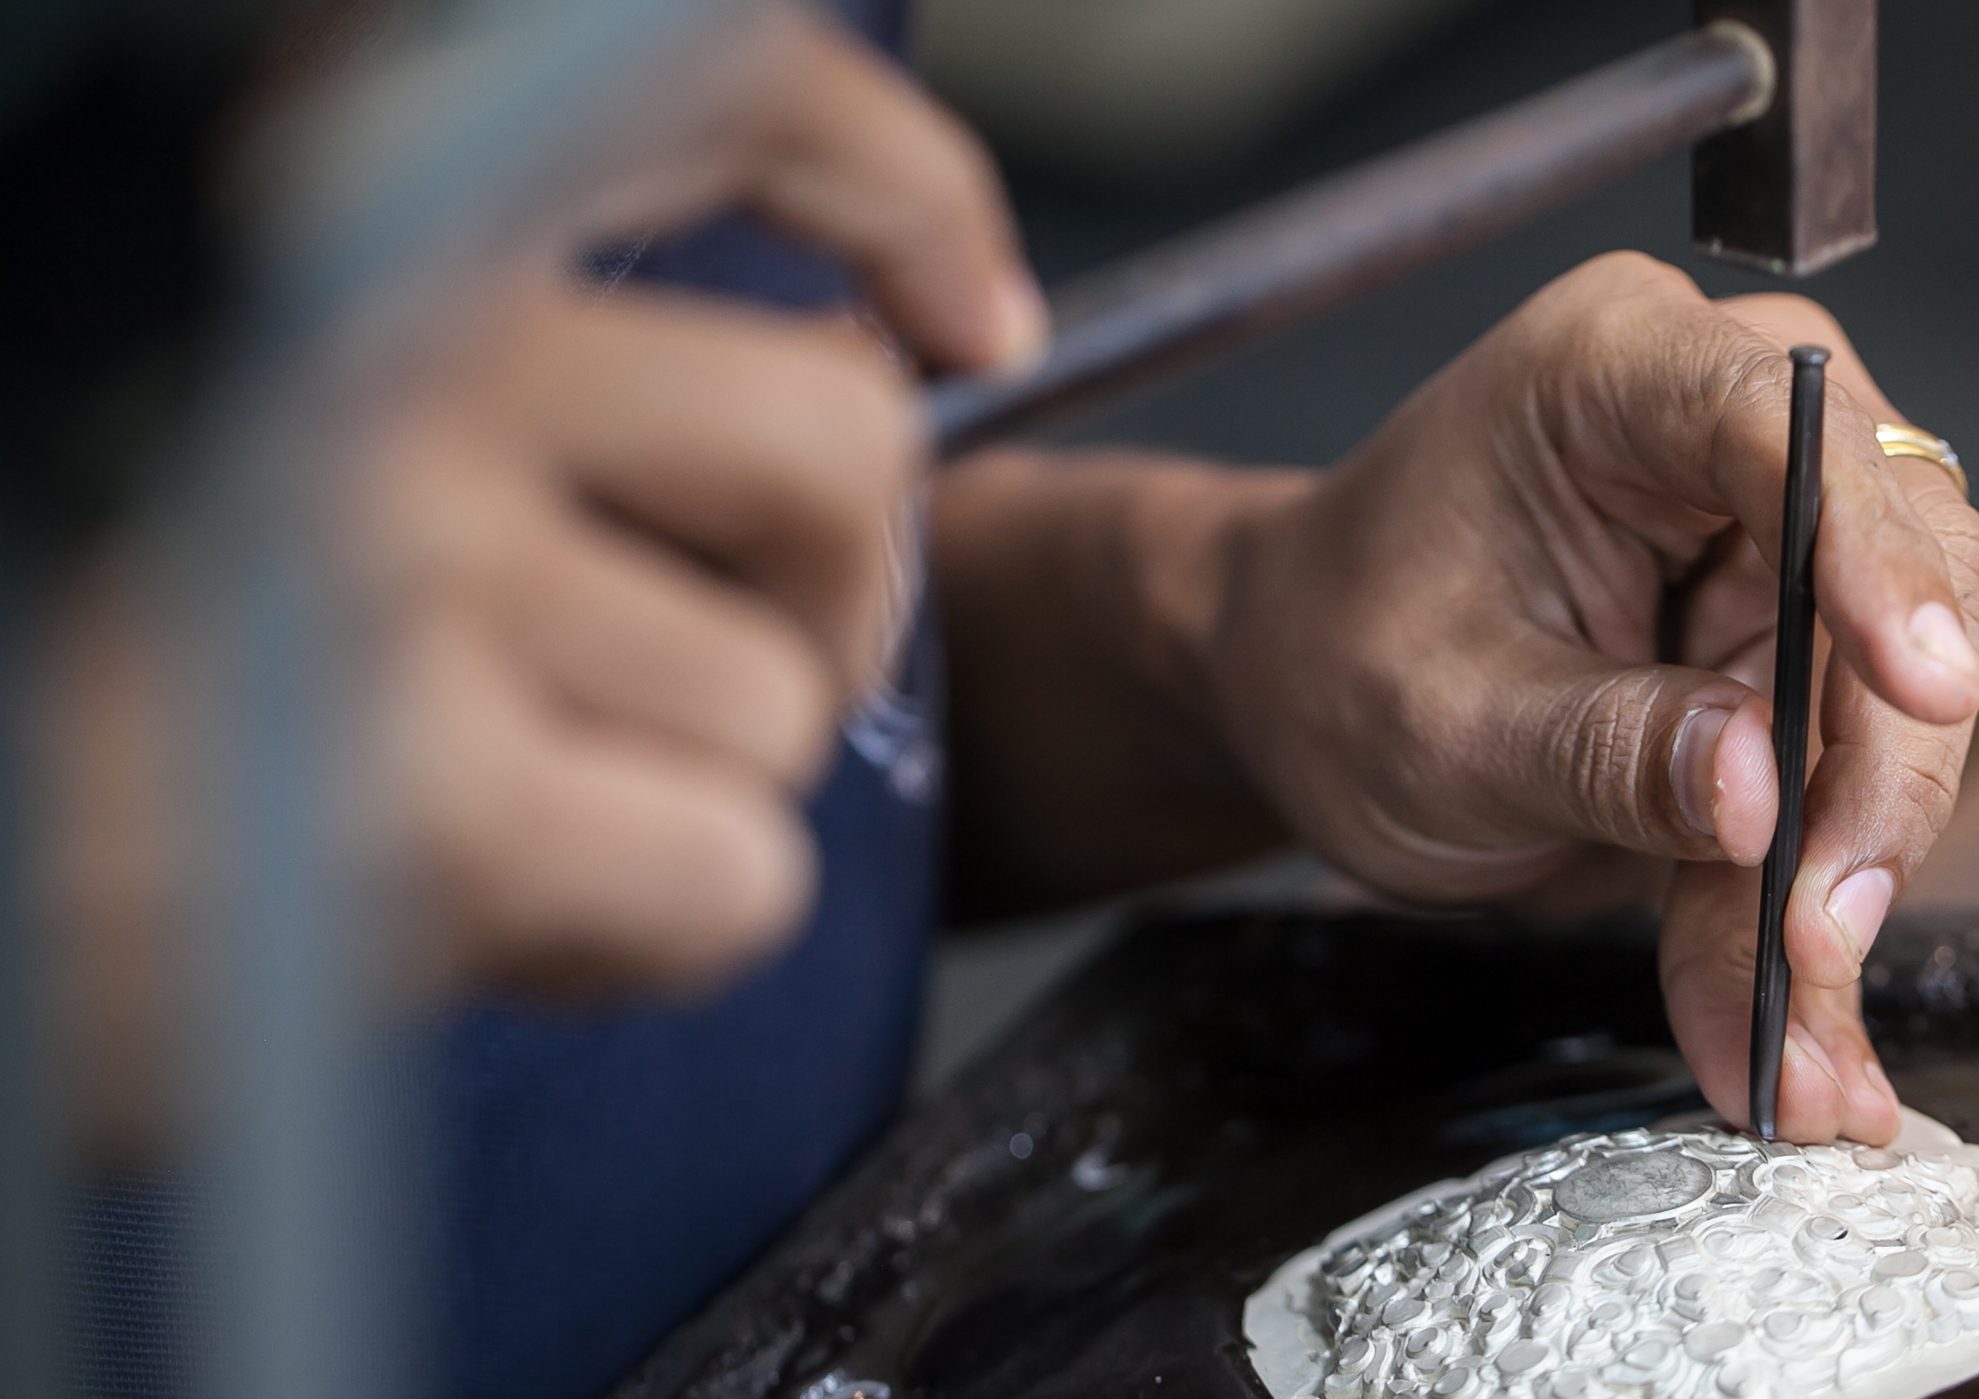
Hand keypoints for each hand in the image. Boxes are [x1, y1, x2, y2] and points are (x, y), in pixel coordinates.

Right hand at [352, 3, 1044, 997]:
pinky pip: (732, 877)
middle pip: (844, 443)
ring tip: (484, 811)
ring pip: (780, 700)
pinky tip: (483, 914)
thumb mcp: (292, 414)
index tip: (962, 314)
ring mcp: (404, 558)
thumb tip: (846, 378)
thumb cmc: (113, 653)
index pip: (732, 96)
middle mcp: (383, 338)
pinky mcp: (422, 795)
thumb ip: (529, 380)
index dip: (902, 195)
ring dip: (684, 789)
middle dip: (832, 594)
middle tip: (723, 664)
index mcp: (356, 218)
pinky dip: (651, 934)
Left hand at [1211, 253, 1978, 1142]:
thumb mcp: (1439, 720)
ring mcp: (1778, 527)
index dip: (1875, 561)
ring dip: (1849, 873)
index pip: (1789, 428)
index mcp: (1616, 368)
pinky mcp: (1794, 634)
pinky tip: (1784, 1018)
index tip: (1928, 691)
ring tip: (1790, 1035)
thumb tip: (1761, 795)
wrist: (1298, 681)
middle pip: (1901, 573)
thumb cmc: (1336, 652)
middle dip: (1871, 779)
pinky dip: (1814, 899)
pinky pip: (1853, 769)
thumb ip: (1601, 748)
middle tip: (1818, 948)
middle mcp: (1729, 418)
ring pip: (1903, 695)